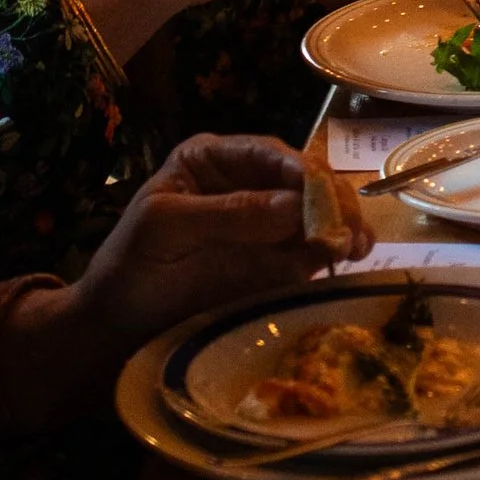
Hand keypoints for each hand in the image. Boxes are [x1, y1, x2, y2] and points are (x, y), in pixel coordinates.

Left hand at [72, 133, 327, 358]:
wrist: (120, 324)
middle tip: (350, 228)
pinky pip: (314, 250)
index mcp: (215, 160)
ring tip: (359, 248)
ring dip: (344, 226)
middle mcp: (248, 184)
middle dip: (332, 200)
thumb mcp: (166, 227)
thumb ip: (227, 213)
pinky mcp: (278, 261)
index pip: (268, 154)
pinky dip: (335, 253)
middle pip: (304, 181)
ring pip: (319, 213)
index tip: (323, 194)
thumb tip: (295, 207)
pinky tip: (351, 261)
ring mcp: (267, 224)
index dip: (300, 170)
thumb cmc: (130, 265)